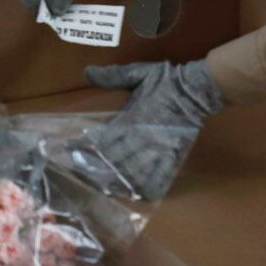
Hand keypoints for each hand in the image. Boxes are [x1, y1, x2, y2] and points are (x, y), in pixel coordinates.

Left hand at [82, 58, 222, 199]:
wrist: (197, 89)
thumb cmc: (166, 80)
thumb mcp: (138, 73)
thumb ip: (113, 75)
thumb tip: (87, 71)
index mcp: (131, 119)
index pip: (103, 140)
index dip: (84, 149)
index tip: (68, 154)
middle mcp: (142, 138)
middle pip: (114, 162)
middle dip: (96, 170)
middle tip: (79, 177)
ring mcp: (159, 150)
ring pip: (134, 174)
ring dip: (117, 183)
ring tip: (102, 189)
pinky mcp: (174, 158)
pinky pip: (159, 179)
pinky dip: (147, 189)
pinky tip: (135, 194)